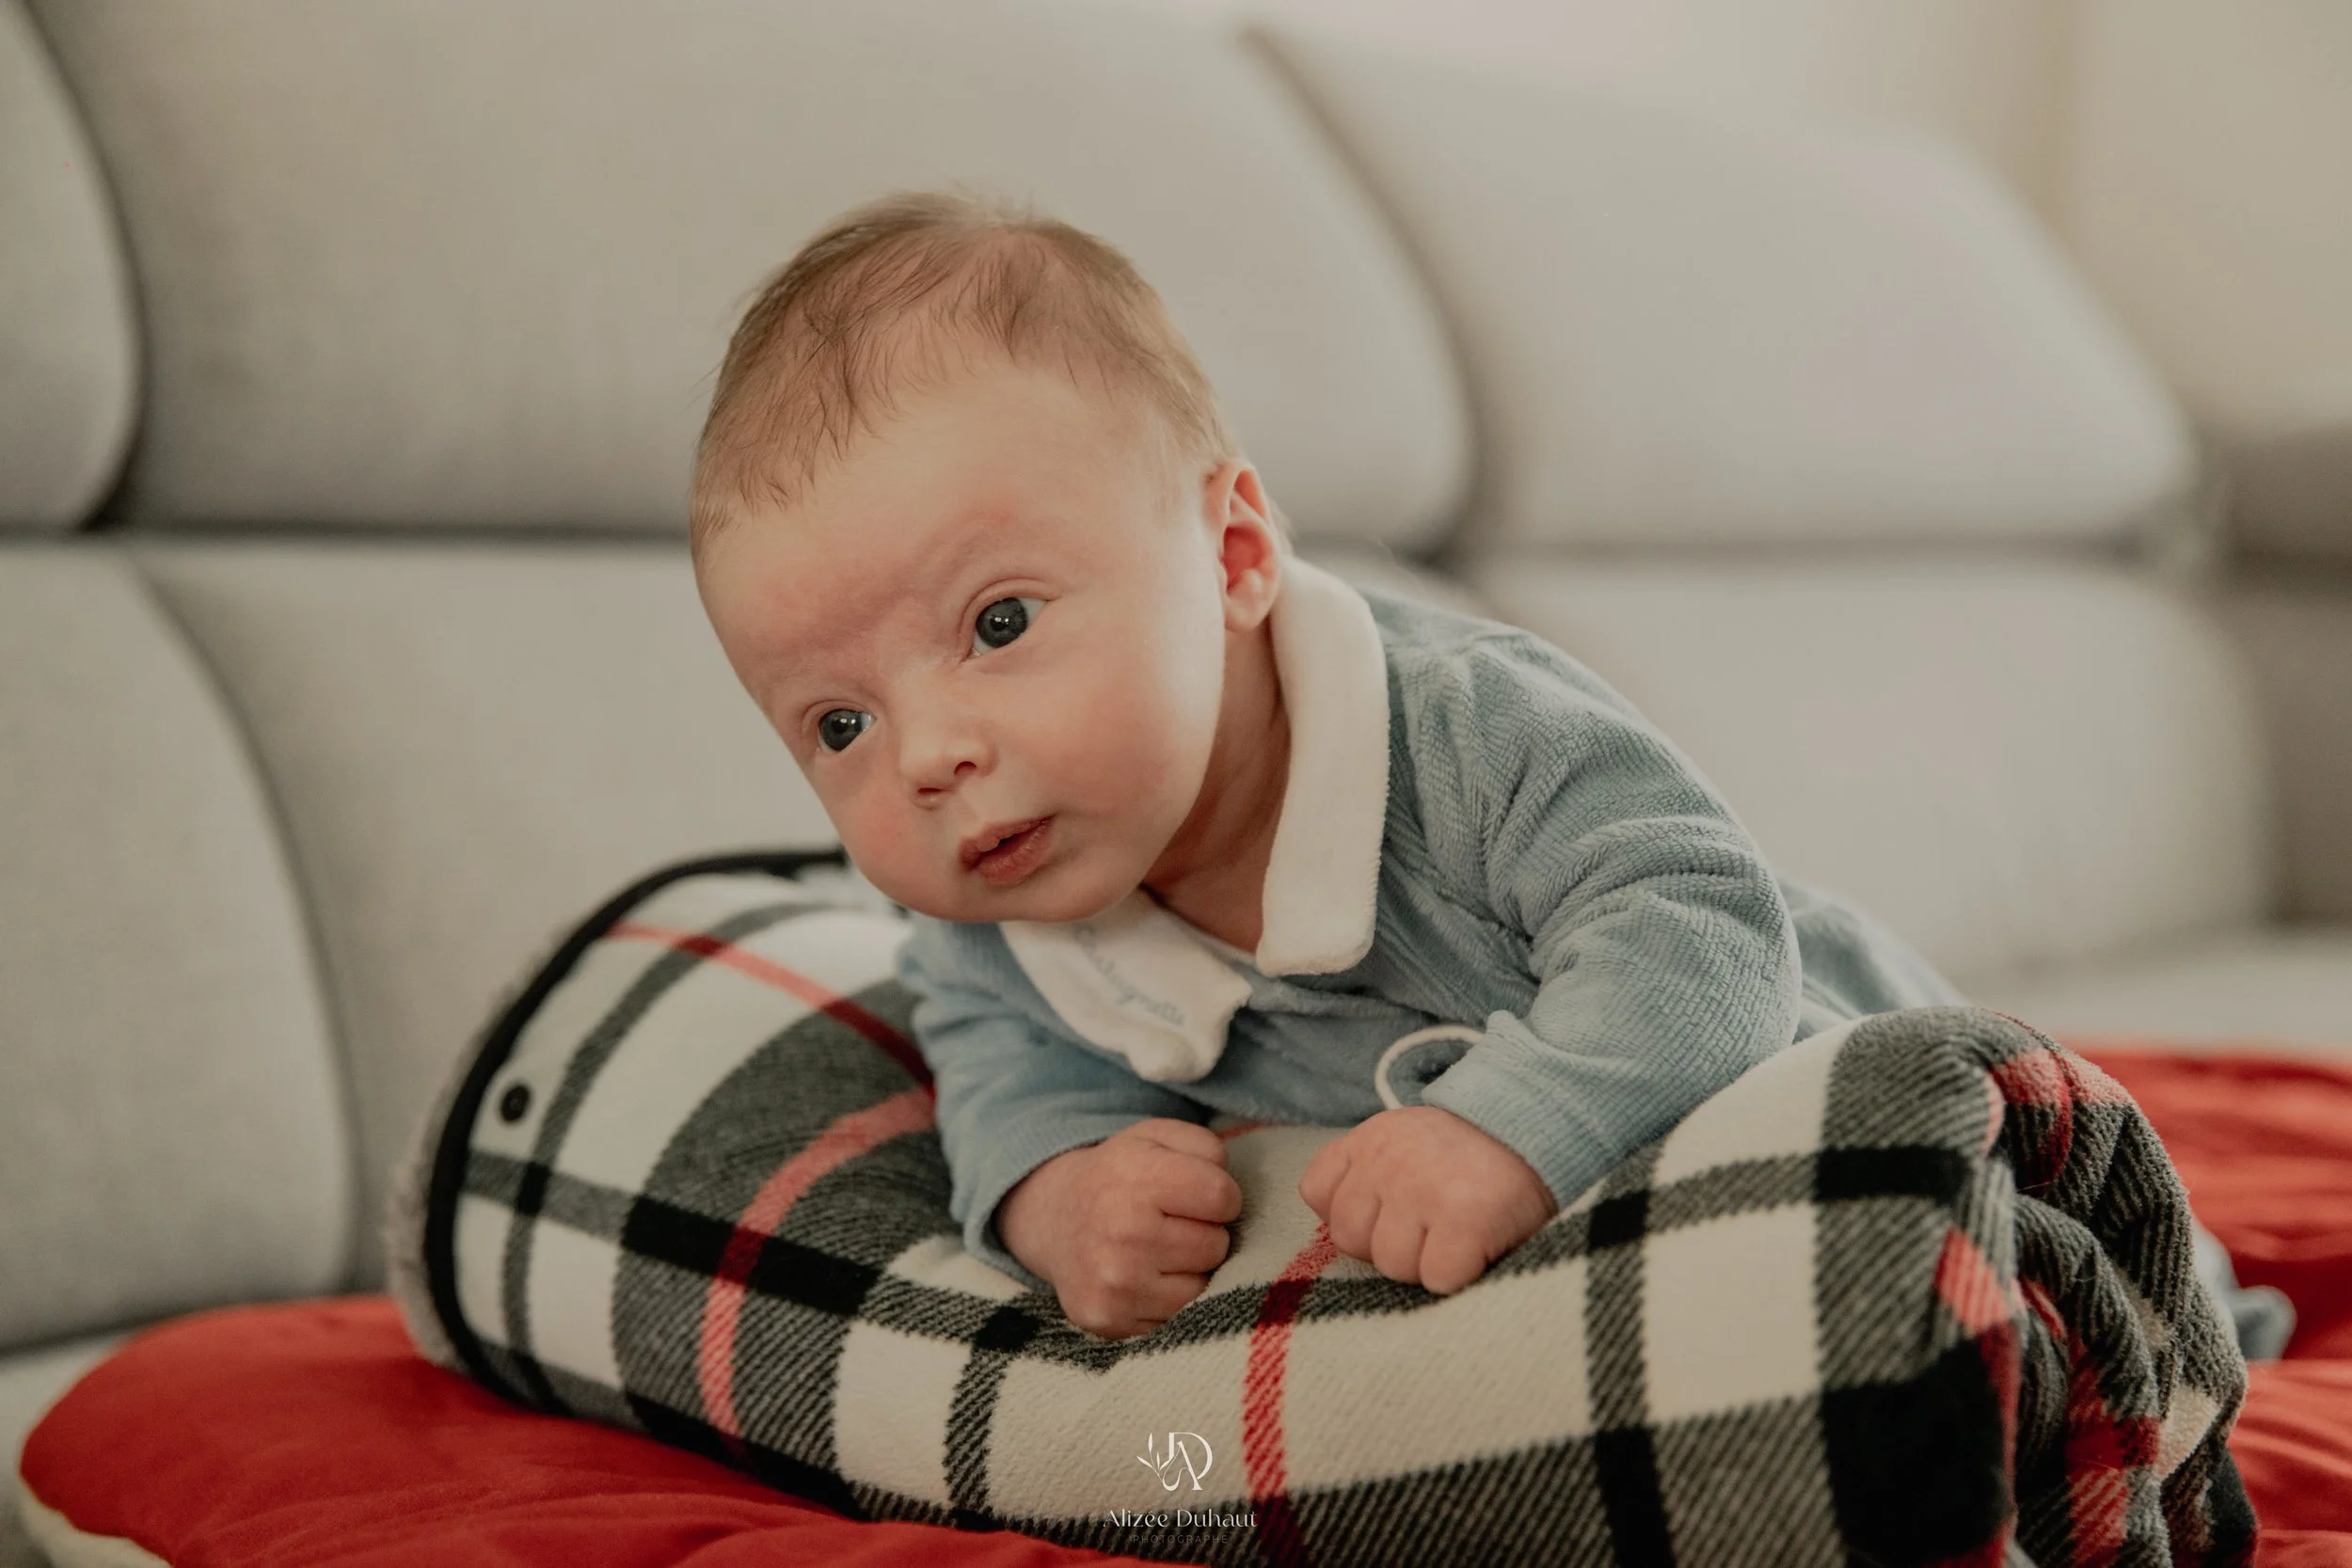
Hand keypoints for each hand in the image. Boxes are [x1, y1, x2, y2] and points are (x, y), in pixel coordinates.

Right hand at [997, 1118, 1243, 1339]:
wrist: (1053, 1218)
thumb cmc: (1120, 1175)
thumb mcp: (1157, 1137)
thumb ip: (1206, 1148)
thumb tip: (1231, 1196)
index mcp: (1137, 1177)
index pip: (1222, 1198)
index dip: (1222, 1197)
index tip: (1201, 1197)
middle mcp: (1123, 1232)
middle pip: (1215, 1246)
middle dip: (1205, 1234)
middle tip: (1174, 1225)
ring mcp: (1115, 1283)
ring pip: (1201, 1288)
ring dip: (1191, 1271)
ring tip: (1160, 1251)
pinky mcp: (1108, 1320)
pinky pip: (1175, 1318)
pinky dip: (1168, 1300)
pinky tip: (1144, 1278)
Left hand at [1298, 1106, 1556, 1293]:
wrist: (1540, 1128)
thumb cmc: (1468, 1156)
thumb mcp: (1405, 1143)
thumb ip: (1366, 1177)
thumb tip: (1342, 1234)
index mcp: (1369, 1139)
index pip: (1317, 1192)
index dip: (1354, 1213)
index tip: (1391, 1209)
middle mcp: (1388, 1160)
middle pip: (1350, 1239)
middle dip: (1389, 1244)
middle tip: (1431, 1226)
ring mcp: (1424, 1190)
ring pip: (1393, 1266)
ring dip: (1425, 1264)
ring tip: (1456, 1234)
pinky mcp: (1465, 1222)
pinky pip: (1437, 1278)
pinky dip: (1459, 1276)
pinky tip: (1477, 1247)